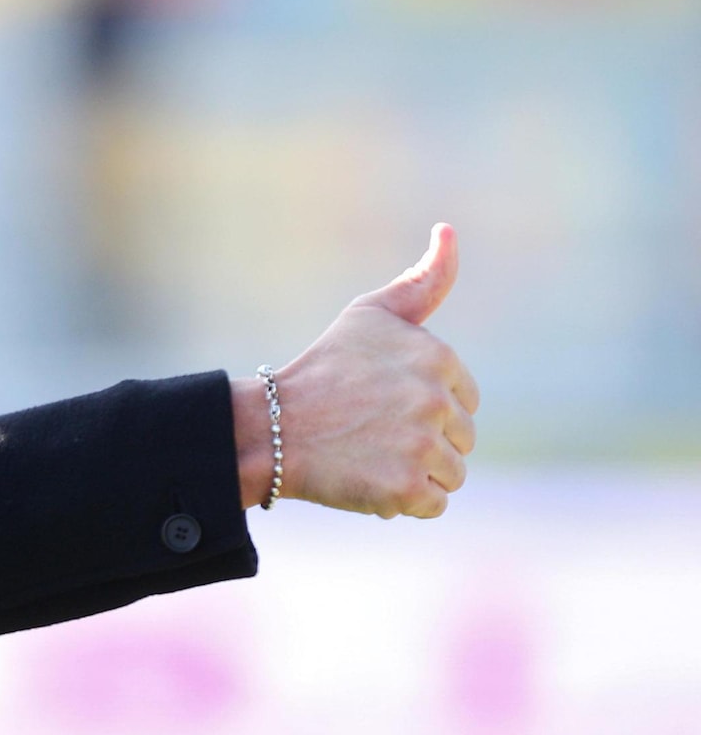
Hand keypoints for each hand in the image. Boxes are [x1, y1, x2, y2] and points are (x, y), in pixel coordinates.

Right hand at [233, 224, 479, 517]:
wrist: (270, 428)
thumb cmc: (323, 369)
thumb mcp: (371, 315)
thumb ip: (422, 281)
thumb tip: (450, 230)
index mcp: (437, 356)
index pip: (465, 399)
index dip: (426, 406)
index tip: (381, 402)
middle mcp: (435, 399)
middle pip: (463, 438)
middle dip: (424, 441)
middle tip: (370, 431)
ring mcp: (422, 445)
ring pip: (452, 473)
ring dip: (416, 472)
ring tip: (369, 455)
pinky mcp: (406, 488)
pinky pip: (434, 505)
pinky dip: (404, 501)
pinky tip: (368, 479)